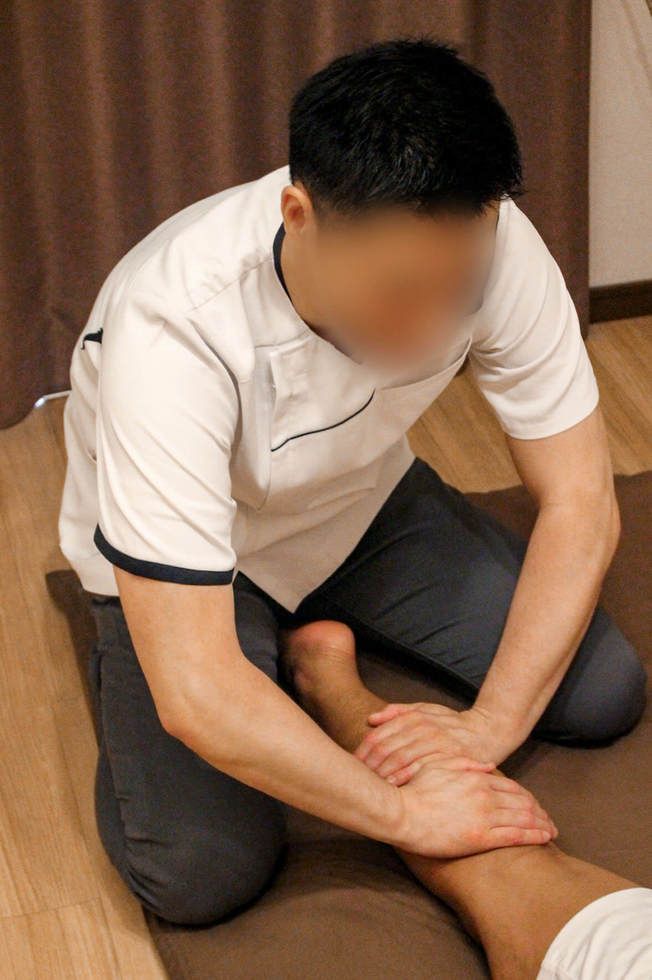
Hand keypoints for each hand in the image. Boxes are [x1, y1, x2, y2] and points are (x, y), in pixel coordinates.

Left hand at [354, 702, 518, 783]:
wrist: (487, 732)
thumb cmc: (451, 723)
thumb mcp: (426, 710)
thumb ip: (398, 712)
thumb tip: (371, 719)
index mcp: (415, 716)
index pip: (380, 735)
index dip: (363, 751)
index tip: (354, 765)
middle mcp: (425, 728)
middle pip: (387, 749)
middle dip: (369, 766)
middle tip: (357, 780)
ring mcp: (437, 744)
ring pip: (401, 761)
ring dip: (383, 776)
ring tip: (371, 788)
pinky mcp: (449, 759)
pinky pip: (421, 772)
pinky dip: (405, 781)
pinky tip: (395, 791)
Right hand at [392, 753, 557, 857]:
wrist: (401, 813)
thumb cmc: (415, 790)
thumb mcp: (439, 766)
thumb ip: (465, 763)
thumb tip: (487, 765)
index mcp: (476, 778)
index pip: (510, 786)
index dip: (526, 796)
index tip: (533, 804)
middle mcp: (485, 795)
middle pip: (522, 801)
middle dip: (538, 811)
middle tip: (548, 819)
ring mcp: (485, 816)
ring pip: (524, 818)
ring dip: (541, 823)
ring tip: (551, 829)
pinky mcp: (481, 837)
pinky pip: (516, 835)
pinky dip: (534, 835)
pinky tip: (545, 837)